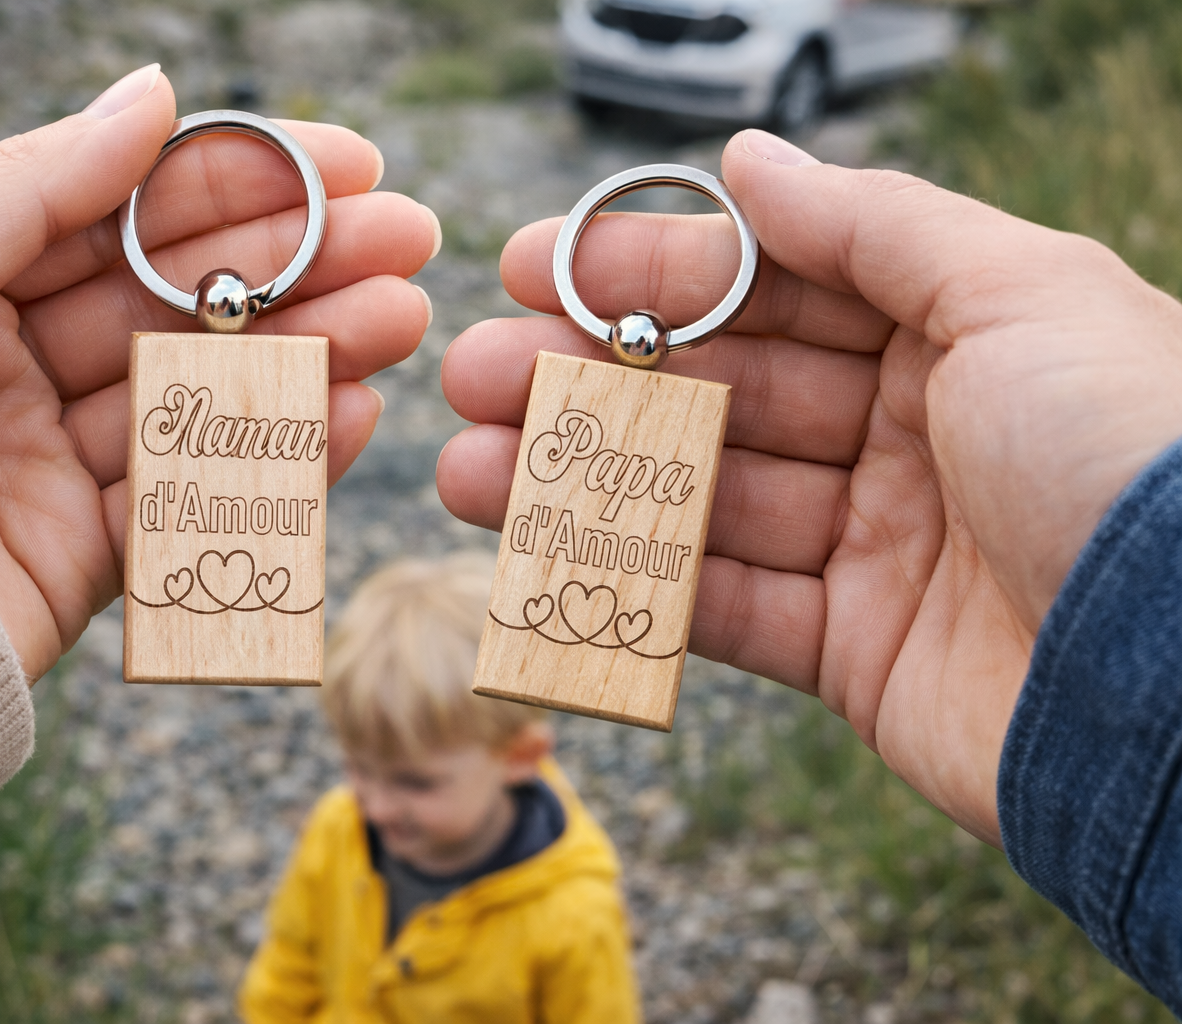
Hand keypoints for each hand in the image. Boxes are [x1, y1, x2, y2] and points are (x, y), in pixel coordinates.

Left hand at [0, 66, 439, 679]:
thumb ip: (34, 181)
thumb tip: (153, 92)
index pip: (126, 215)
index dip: (241, 184)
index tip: (345, 164)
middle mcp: (16, 371)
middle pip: (185, 303)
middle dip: (302, 265)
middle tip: (405, 240)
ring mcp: (57, 465)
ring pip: (208, 395)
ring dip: (313, 354)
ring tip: (399, 319)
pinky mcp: (89, 558)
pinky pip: (202, 495)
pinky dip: (282, 455)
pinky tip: (351, 408)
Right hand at [437, 129, 1181, 843]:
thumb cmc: (1130, 461)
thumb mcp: (1017, 293)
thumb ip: (870, 222)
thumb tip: (746, 157)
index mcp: (956, 333)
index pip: (773, 284)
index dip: (649, 271)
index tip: (535, 264)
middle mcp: (913, 432)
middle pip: (718, 392)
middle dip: (590, 376)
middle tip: (476, 370)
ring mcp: (878, 545)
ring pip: (699, 499)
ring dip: (580, 482)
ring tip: (464, 464)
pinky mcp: (853, 653)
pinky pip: (724, 608)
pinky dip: (633, 582)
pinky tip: (543, 555)